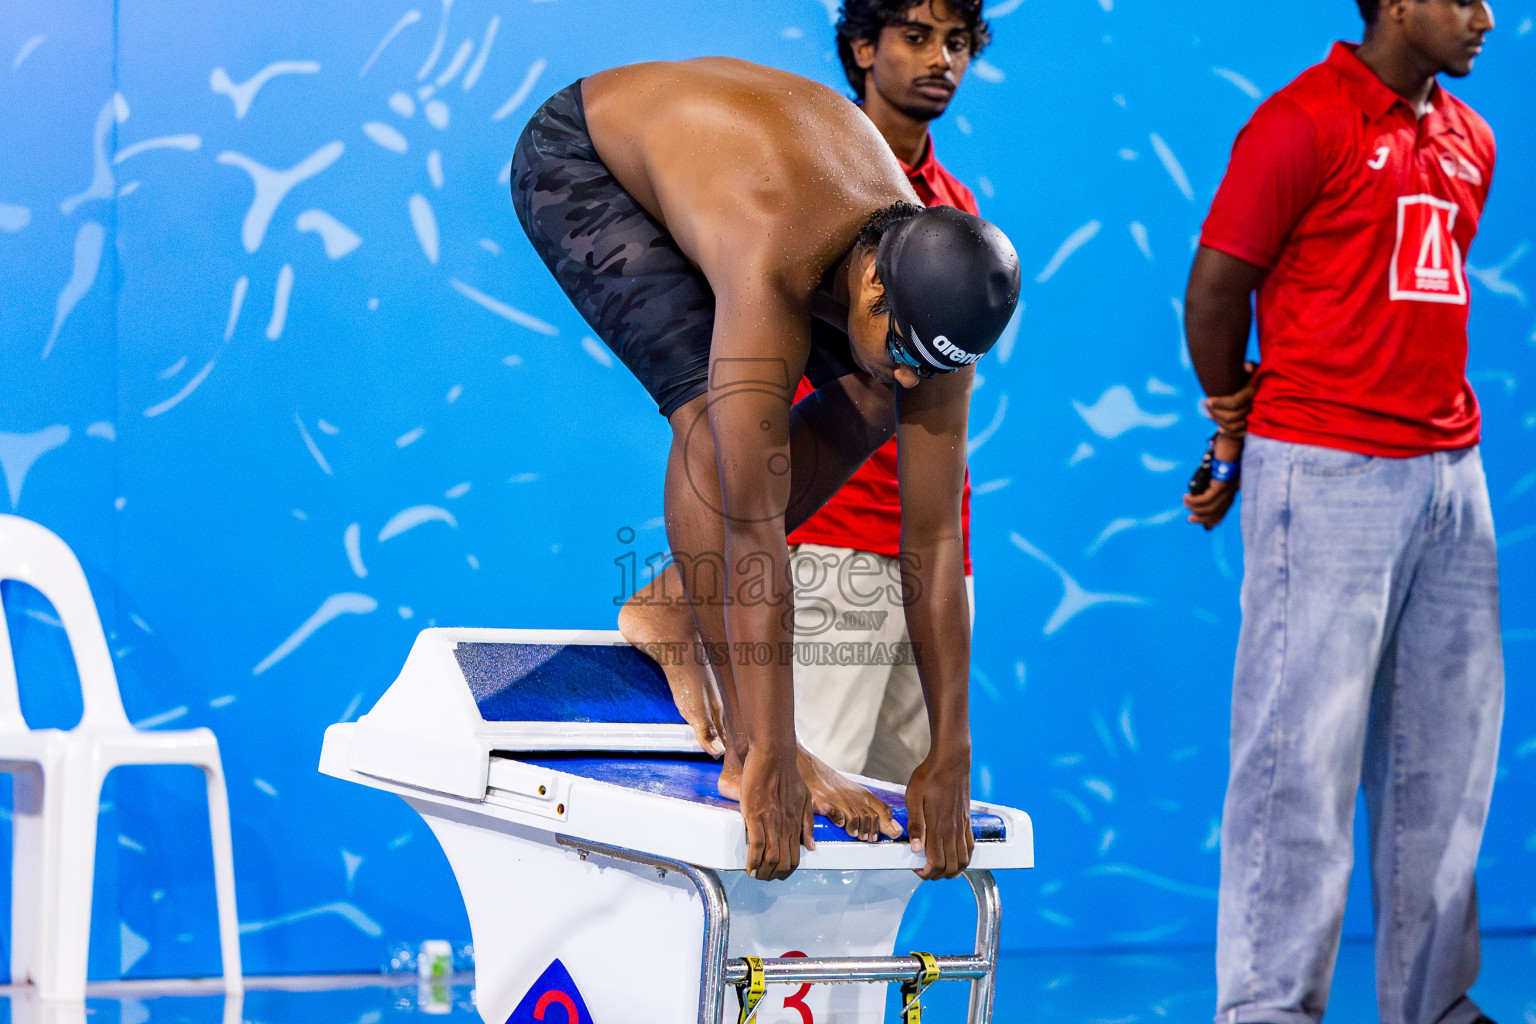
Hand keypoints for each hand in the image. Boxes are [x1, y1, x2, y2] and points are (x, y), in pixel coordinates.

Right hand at [740, 744, 814, 879]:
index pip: (795, 857)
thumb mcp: (804, 799)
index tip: (777, 874)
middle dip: (773, 875)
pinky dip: (752, 860)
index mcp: (796, 823)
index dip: (787, 871)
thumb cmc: (787, 774)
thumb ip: (808, 823)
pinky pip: (756, 845)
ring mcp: (770, 822)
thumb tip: (811, 847)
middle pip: (783, 862)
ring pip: (769, 857)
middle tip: (764, 877)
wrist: (773, 755)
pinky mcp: (755, 816)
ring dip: (762, 871)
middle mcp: (785, 826)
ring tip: (755, 875)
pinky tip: (748, 867)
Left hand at [906, 748, 973, 879]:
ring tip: (939, 869)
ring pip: (963, 860)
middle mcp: (952, 829)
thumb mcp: (913, 797)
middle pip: (950, 866)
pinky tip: (956, 859)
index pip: (936, 861)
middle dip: (937, 875)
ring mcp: (962, 826)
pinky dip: (965, 859)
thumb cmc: (929, 776)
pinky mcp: (967, 820)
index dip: (926, 872)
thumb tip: (915, 848)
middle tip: (925, 871)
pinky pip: (970, 846)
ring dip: (952, 870)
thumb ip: (916, 824)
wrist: (951, 761)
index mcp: (938, 826)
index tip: (916, 869)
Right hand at [1184, 431, 1242, 528]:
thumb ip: (1216, 472)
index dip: (1213, 517)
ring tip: (1186, 501)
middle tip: (1190, 518)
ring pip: (1211, 507)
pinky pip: (1207, 499)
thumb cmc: (1227, 447)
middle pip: (1217, 510)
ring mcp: (1229, 487)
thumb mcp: (1220, 462)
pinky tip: (1187, 497)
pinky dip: (1195, 501)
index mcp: (1234, 485)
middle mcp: (1233, 489)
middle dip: (1202, 517)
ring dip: (1195, 507)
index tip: (1200, 518)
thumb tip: (1205, 480)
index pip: (1225, 507)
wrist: (1233, 438)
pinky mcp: (1222, 484)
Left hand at [1201, 362, 1257, 437]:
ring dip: (1218, 421)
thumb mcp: (1251, 370)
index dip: (1218, 403)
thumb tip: (1246, 366)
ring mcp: (1255, 417)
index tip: (1205, 400)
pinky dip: (1228, 432)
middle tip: (1204, 405)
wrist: (1263, 388)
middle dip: (1215, 412)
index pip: (1233, 403)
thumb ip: (1248, 366)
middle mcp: (1255, 407)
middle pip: (1232, 417)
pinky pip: (1240, 434)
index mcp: (1253, 393)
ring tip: (1207, 414)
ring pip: (1234, 426)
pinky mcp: (1253, 425)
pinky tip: (1218, 427)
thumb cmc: (1250, 376)